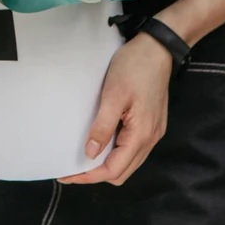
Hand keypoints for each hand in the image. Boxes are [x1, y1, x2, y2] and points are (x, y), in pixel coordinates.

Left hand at [58, 34, 170, 186]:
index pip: (114, 169)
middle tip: (70, 168)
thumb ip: (102, 126)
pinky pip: (131, 147)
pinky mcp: (150, 122)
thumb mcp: (113, 95)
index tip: (67, 176)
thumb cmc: (134, 68)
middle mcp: (150, 138)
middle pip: (122, 171)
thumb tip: (91, 153)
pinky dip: (115, 151)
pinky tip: (100, 142)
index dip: (89, 176)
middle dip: (96, 174)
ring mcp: (152, 131)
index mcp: (141, 135)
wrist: (157, 48)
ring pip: (128, 161)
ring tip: (81, 158)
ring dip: (106, 163)